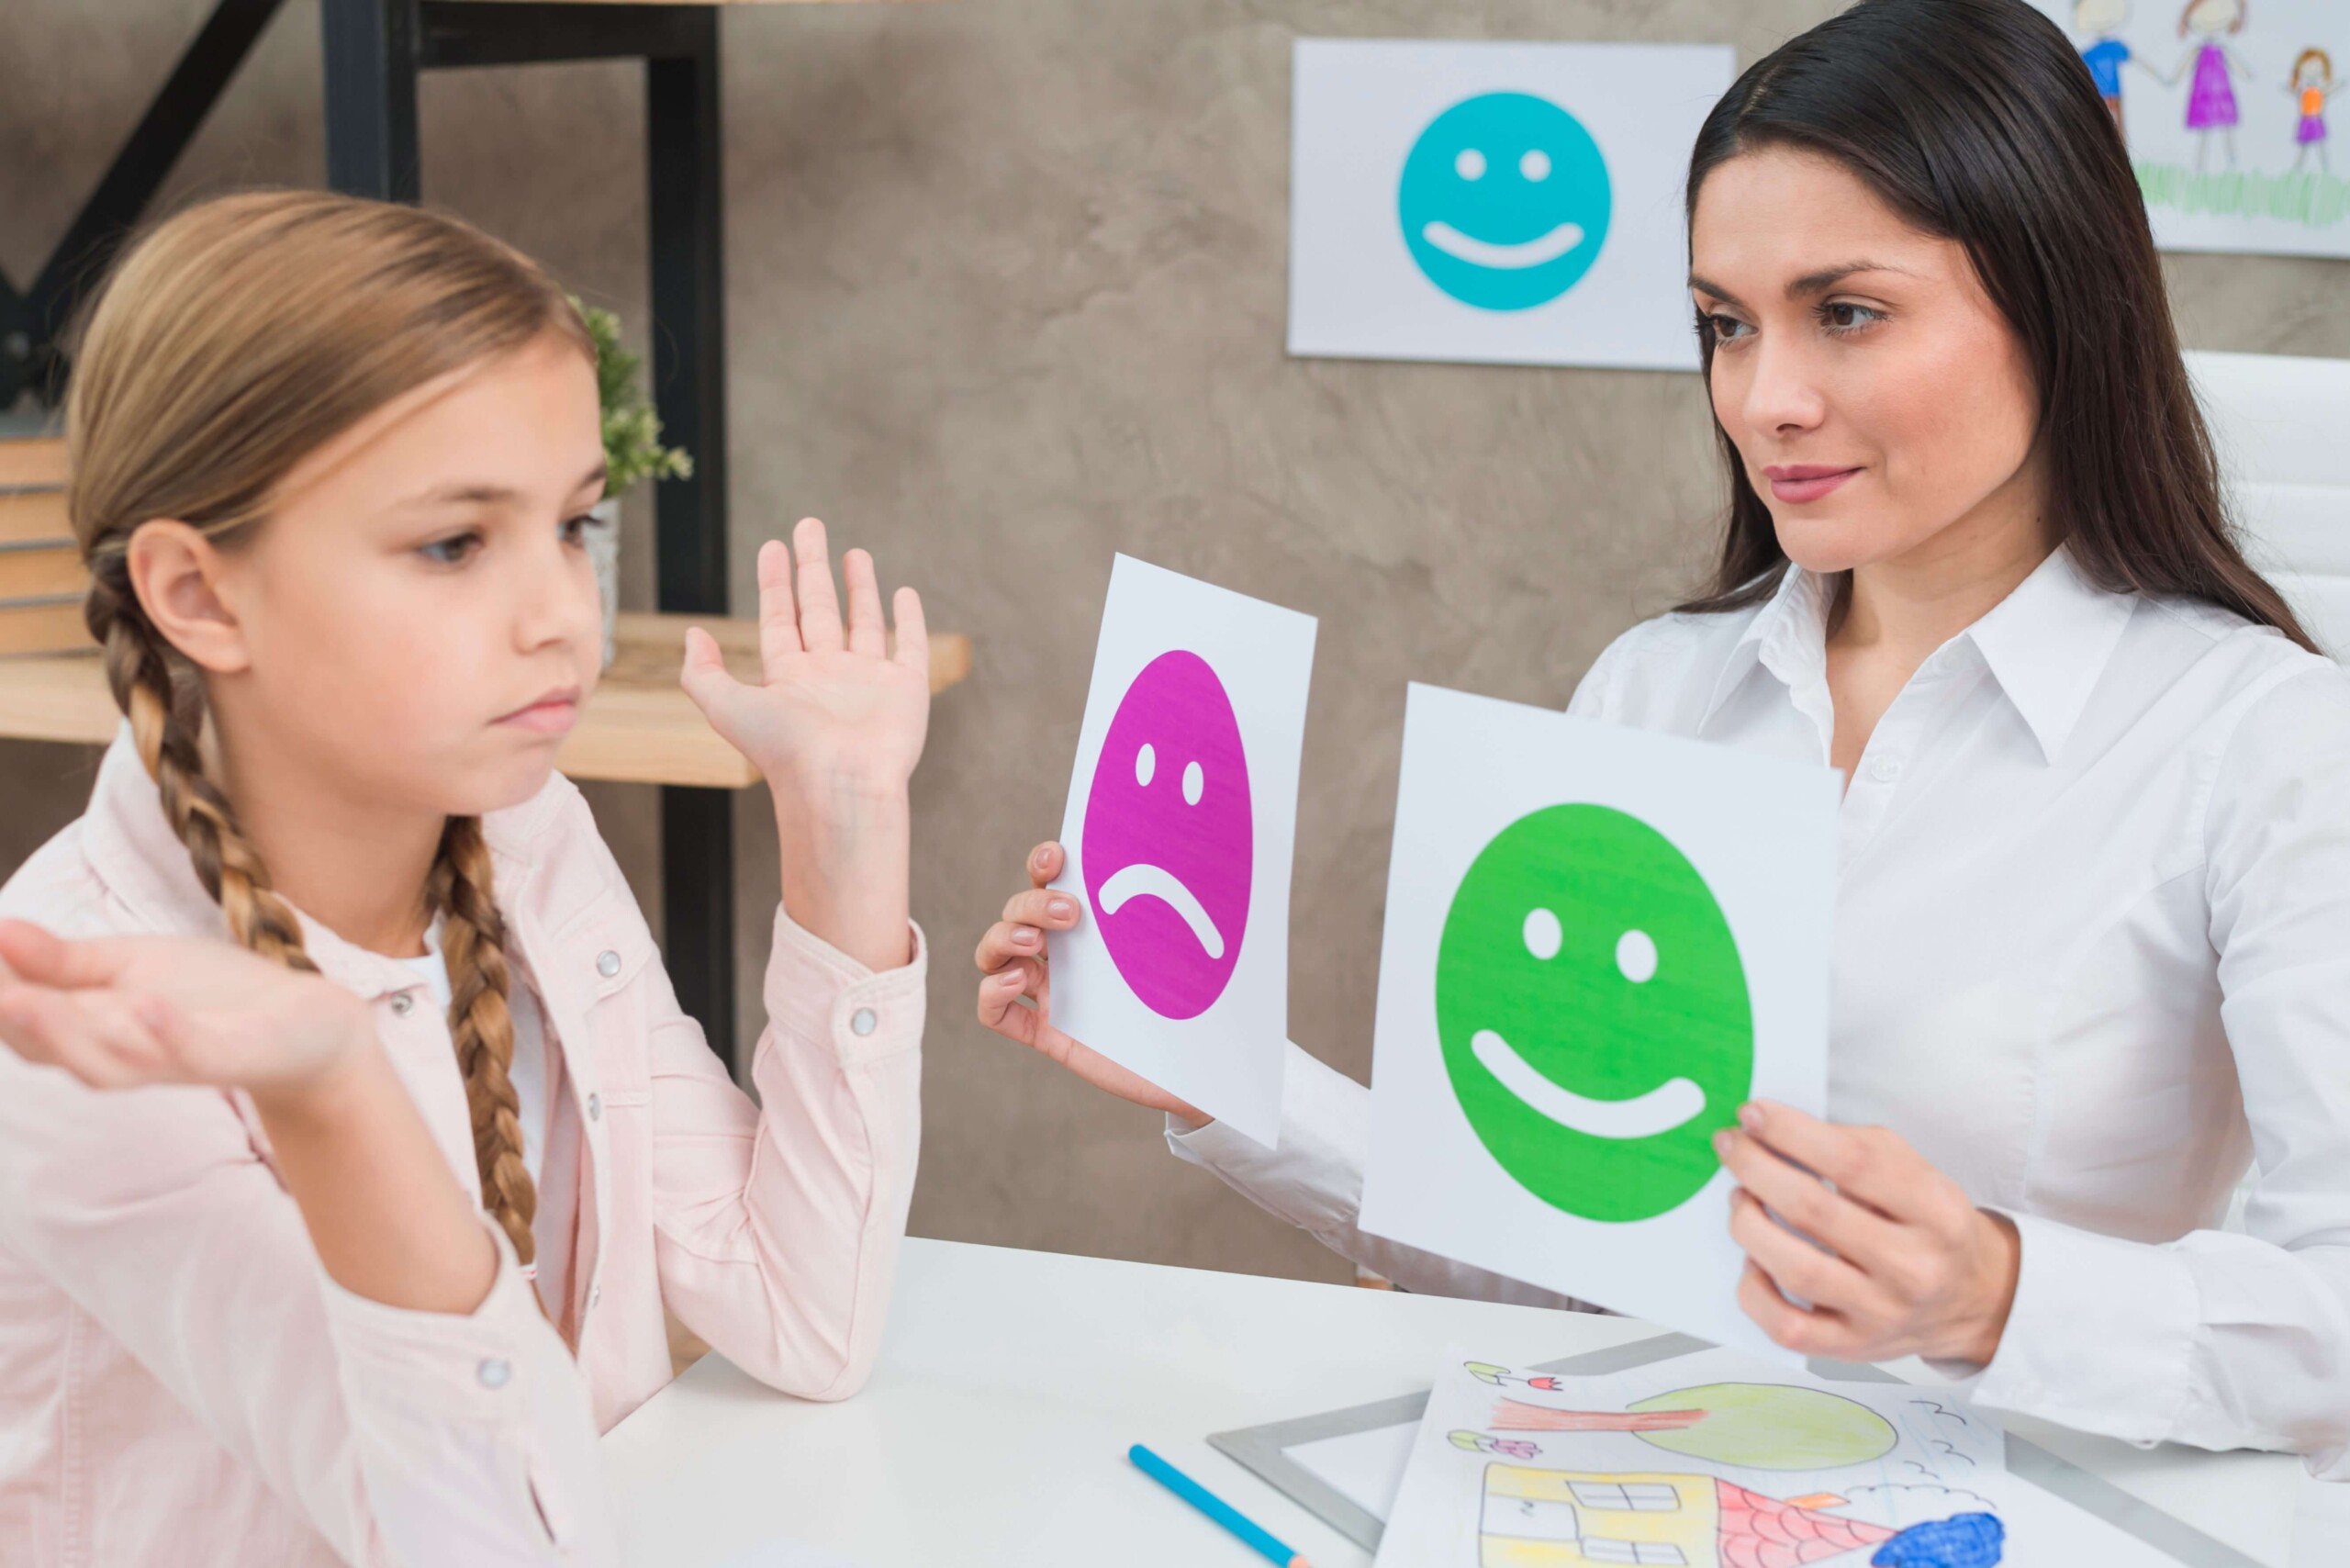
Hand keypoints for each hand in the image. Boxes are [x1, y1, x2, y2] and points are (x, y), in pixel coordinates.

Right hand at [0, 920, 372, 1113]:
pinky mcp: (230, 1056)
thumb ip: (63, 960)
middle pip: (49, 1046)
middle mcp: (121, 1052)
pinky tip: (141, 1004)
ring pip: (107, 1061)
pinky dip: (164, 1034)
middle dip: (10, 1017)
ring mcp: (175, 1058)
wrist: (308, 1025)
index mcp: (90, 1028)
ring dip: (63, 1032)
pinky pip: (190, 1053)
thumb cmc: (210, 996)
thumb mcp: (130, 965)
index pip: (21, 1018)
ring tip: (23, 999)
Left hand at [680, 517, 930, 802]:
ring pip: (863, 623)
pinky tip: (904, 594)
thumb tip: (693, 634)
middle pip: (819, 609)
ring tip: (855, 553)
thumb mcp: (727, 707)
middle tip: (809, 526)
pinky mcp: (906, 689)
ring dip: (859, 587)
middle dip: (813, 567)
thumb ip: (703, 672)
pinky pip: (909, 646)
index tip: (774, 546)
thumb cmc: (785, 752)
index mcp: (788, 678)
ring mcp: (868, 681)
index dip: (775, 582)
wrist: (840, 784)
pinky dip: (909, 620)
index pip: (780, 619)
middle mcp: (828, 676)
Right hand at [973, 842, 1207, 1123]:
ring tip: (1034, 945)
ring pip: (994, 955)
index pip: (1051, 881)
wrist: (1198, 1066)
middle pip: (1017, 912)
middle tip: (1072, 915)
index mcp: (1093, 926)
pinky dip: (991, 993)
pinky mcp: (1047, 1033)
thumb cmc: (1194, 1002)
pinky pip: (994, 1012)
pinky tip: (1014, 984)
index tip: (1058, 857)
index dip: (1043, 863)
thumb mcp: (1188, 950)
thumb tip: (1196, 855)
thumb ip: (1184, 914)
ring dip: (1002, 939)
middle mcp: (1066, 954)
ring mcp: (1052, 992)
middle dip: (1032, 905)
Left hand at [1716, 1101, 2019, 1365]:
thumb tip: (1772, 1128)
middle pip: (1814, 1211)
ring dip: (1748, 1224)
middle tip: (1731, 1147)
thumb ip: (1854, 1145)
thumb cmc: (1927, 1225)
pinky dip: (1754, 1289)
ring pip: (1795, 1268)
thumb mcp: (1915, 1171)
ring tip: (1740, 1198)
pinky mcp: (1852, 1346)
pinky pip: (1786, 1325)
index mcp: (1935, 1211)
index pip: (1853, 1162)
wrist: (1970, 1299)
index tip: (1753, 1113)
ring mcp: (1881, 1313)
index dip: (1791, 1132)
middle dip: (1756, 1169)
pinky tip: (1753, 1260)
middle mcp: (1913, 1266)